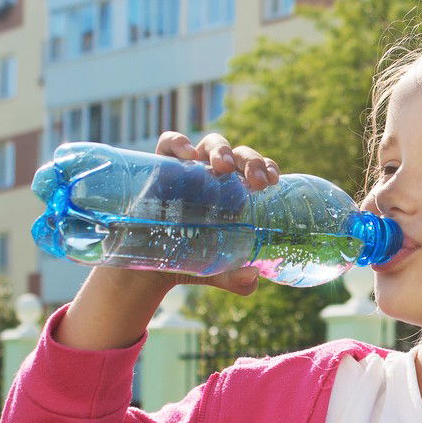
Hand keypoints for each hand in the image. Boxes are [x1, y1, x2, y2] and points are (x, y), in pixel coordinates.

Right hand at [149, 130, 281, 295]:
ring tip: (223, 166)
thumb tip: (251, 278)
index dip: (266, 167)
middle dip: (250, 160)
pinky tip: (188, 154)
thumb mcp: (217, 272)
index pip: (256, 170)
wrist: (148, 268)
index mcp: (236, 193)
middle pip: (237, 154)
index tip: (273, 181)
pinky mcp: (160, 168)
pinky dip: (178, 142)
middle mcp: (215, 177)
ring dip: (221, 149)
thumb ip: (236, 279)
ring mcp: (188, 169)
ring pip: (210, 144)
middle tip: (256, 181)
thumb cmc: (190, 261)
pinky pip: (168, 144)